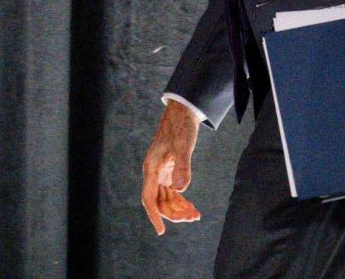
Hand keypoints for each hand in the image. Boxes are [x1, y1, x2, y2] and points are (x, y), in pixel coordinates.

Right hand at [141, 100, 202, 234]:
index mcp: (151, 168)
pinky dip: (181, 201)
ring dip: (179, 209)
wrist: (183, 112)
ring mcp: (160, 173)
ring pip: (166, 199)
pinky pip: (172, 192)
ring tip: (196, 215)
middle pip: (159, 202)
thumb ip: (182, 167)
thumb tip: (181, 189)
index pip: (149, 198)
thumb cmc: (180, 127)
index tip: (161, 231)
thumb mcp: (183, 146)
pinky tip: (192, 207)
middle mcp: (153, 173)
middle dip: (174, 213)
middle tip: (193, 217)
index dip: (154, 216)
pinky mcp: (168, 171)